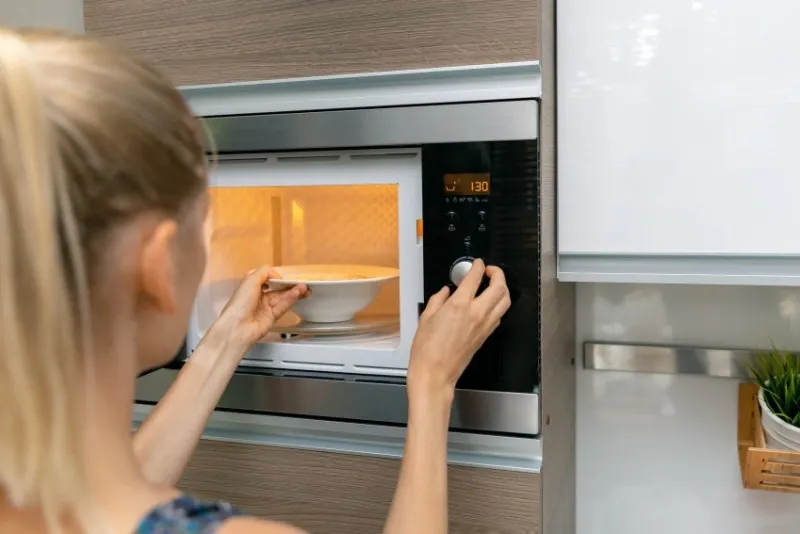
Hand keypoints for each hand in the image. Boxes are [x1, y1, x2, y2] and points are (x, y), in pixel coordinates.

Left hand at [210, 265, 308, 350]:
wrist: (238, 327)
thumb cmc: (240, 302)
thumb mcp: (250, 279)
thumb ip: (265, 272)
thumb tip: (277, 275)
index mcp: (251, 286)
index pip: (267, 278)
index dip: (276, 276)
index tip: (284, 276)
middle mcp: (258, 296)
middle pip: (278, 289)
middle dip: (289, 285)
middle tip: (302, 283)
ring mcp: (266, 307)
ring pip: (282, 298)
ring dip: (293, 292)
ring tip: (304, 288)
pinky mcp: (272, 317)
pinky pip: (282, 307)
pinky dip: (290, 300)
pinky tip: (298, 294)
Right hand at [407, 259, 510, 401]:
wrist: (435, 373)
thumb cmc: (427, 350)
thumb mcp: (426, 318)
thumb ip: (438, 300)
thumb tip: (445, 292)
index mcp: (459, 305)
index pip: (476, 276)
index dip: (478, 266)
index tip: (477, 263)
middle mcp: (476, 313)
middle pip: (500, 286)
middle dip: (497, 273)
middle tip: (489, 271)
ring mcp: (484, 325)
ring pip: (505, 301)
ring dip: (503, 289)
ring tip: (494, 285)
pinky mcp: (486, 336)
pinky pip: (499, 315)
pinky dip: (498, 305)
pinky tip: (488, 304)